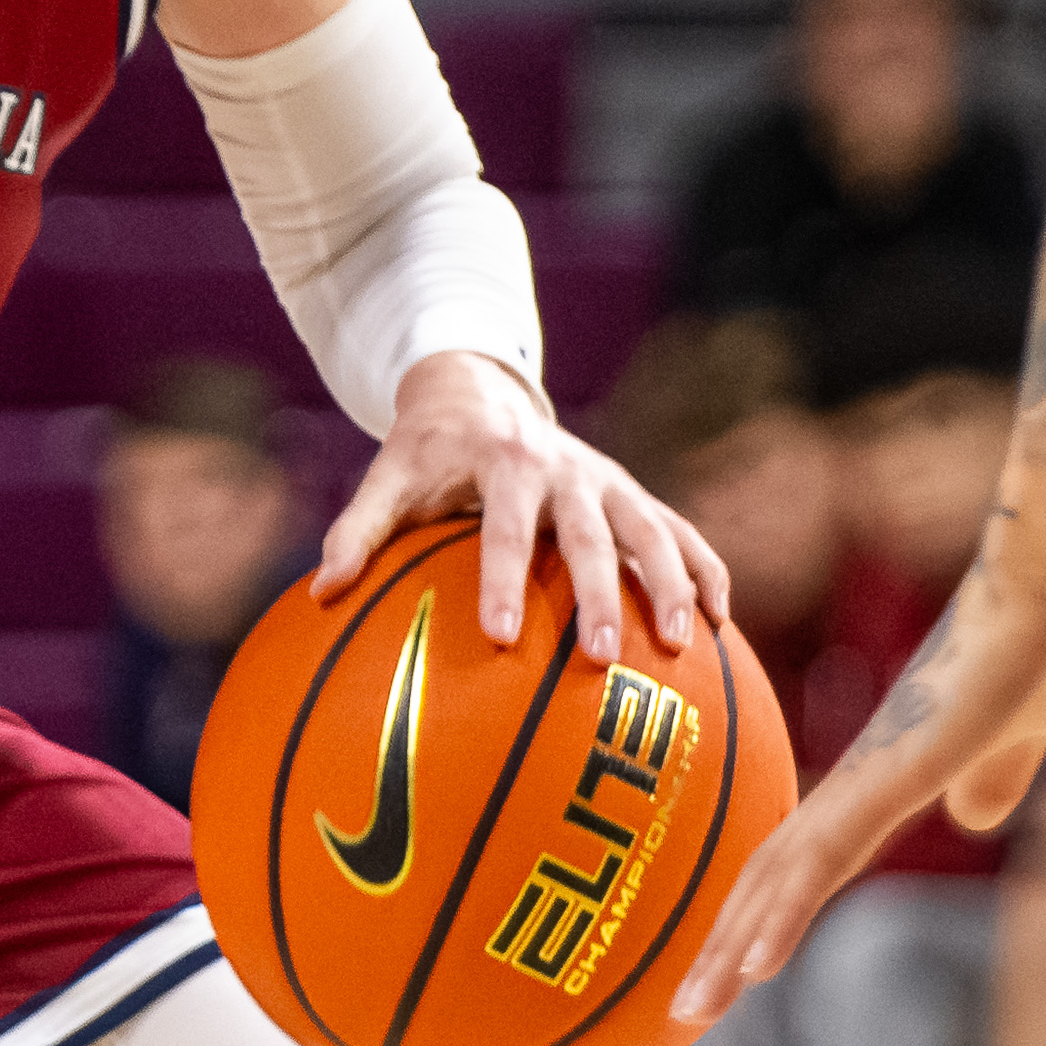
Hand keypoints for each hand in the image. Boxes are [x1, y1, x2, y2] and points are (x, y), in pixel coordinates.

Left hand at [315, 348, 719, 667]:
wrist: (481, 388)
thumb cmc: (428, 450)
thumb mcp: (388, 477)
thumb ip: (357, 530)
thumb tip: (322, 592)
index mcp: (504, 463)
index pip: (505, 528)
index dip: (503, 580)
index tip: (503, 638)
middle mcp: (567, 469)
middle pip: (591, 535)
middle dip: (600, 595)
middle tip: (601, 657)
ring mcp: (609, 481)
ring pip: (654, 530)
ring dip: (672, 584)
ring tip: (682, 645)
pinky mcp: (634, 495)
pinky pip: (682, 533)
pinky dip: (707, 572)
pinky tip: (723, 626)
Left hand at [676, 554, 1045, 1026]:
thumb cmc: (1045, 640)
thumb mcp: (1023, 735)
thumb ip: (996, 774)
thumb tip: (973, 815)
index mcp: (885, 773)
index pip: (809, 856)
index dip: (769, 909)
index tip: (734, 964)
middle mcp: (860, 774)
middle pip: (773, 871)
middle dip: (725, 944)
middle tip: (683, 1011)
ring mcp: (870, 772)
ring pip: (783, 874)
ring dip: (733, 947)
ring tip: (690, 1011)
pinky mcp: (893, 772)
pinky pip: (827, 858)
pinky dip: (784, 915)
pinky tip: (752, 968)